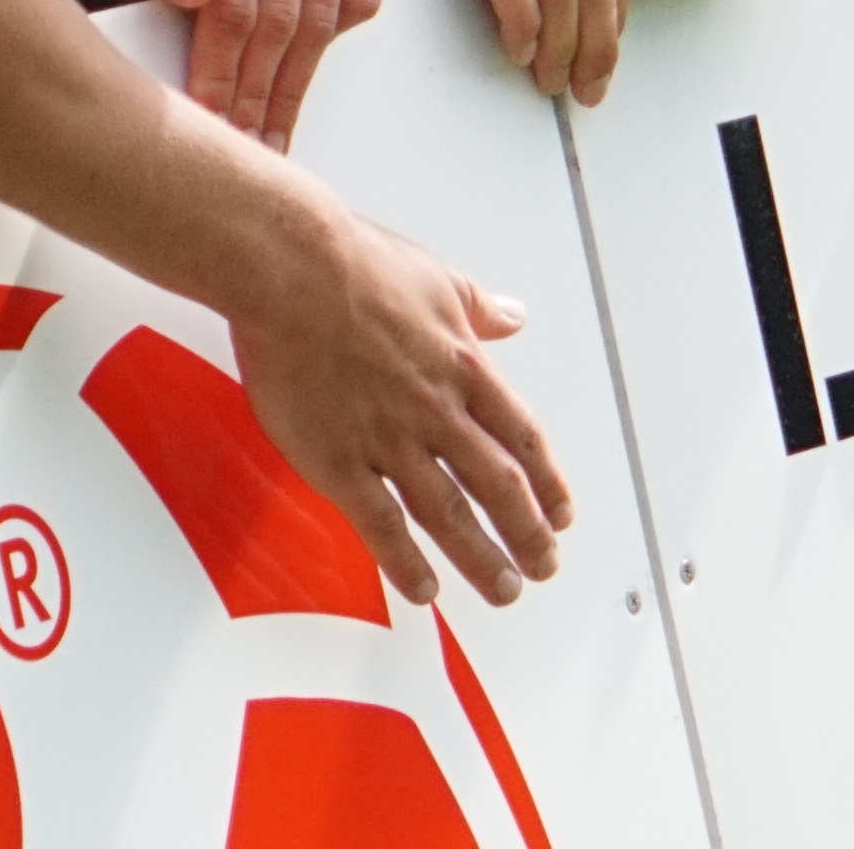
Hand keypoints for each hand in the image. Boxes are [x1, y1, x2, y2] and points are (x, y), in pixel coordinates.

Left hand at [110, 0, 393, 150]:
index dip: (222, 74)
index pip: (234, 7)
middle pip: (283, 19)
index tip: (209, 123)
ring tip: (270, 131)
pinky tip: (301, 78)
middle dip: (258, 94)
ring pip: (325, 19)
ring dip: (295, 85)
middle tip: (242, 145)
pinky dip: (335, 46)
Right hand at [224, 200, 572, 604]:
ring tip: (504, 590)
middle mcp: (436, 410)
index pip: (522, 438)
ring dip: (482, 557)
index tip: (561, 514)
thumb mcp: (439, 280)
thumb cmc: (356, 264)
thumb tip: (515, 316)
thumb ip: (480, 308)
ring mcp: (390, 439)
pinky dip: (406, 562)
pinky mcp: (339, 459)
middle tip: (544, 567)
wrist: (292, 269)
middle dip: (527, 533)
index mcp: (463, 367)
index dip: (547, 483)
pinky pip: (381, 524)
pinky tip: (424, 590)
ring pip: (449, 513)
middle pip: (498, 485)